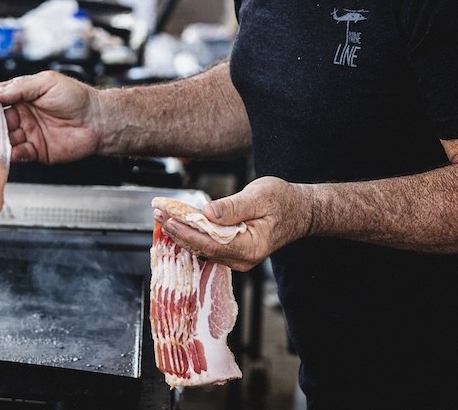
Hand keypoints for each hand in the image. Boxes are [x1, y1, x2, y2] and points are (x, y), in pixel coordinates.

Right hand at [0, 71, 101, 164]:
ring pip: (5, 140)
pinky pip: (18, 154)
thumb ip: (20, 87)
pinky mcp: (37, 151)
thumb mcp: (46, 83)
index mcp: (24, 97)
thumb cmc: (77, 98)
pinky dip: (11, 155)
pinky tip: (10, 151)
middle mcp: (24, 115)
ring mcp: (29, 134)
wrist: (98, 121)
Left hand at [153, 176, 315, 272]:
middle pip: (203, 247)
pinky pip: (209, 246)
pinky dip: (193, 235)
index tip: (167, 217)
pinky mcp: (234, 253)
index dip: (185, 230)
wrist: (300, 211)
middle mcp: (243, 259)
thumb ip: (233, 207)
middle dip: (178, 230)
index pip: (209, 241)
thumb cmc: (283, 201)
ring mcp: (238, 259)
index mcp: (250, 247)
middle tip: (157, 213)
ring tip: (162, 216)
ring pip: (203, 248)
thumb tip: (208, 212)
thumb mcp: (260, 197)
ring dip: (182, 232)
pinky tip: (178, 224)